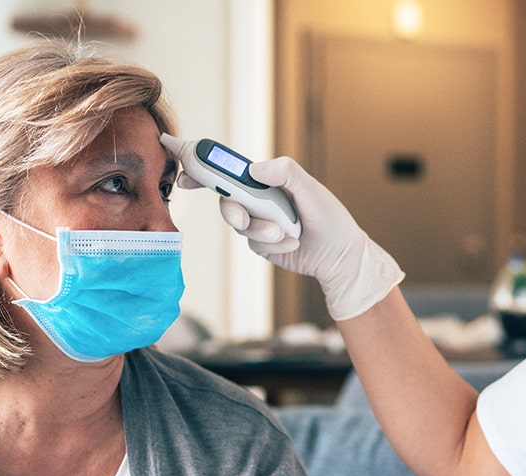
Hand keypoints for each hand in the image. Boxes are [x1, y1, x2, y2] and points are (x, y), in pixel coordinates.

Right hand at [216, 156, 403, 320]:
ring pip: (240, 224)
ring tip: (287, 232)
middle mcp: (258, 200)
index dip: (204, 168)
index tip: (185, 171)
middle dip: (232, 208)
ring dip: (262, 229)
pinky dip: (273, 243)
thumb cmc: (330, 218)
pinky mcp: (261, 244)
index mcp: (266, 181)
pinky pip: (254, 242)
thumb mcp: (311, 189)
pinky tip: (293, 242)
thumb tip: (253, 170)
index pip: (230, 171)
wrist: (340, 255)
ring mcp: (258, 222)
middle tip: (242, 215)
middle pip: (226, 199)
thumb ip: (285, 173)